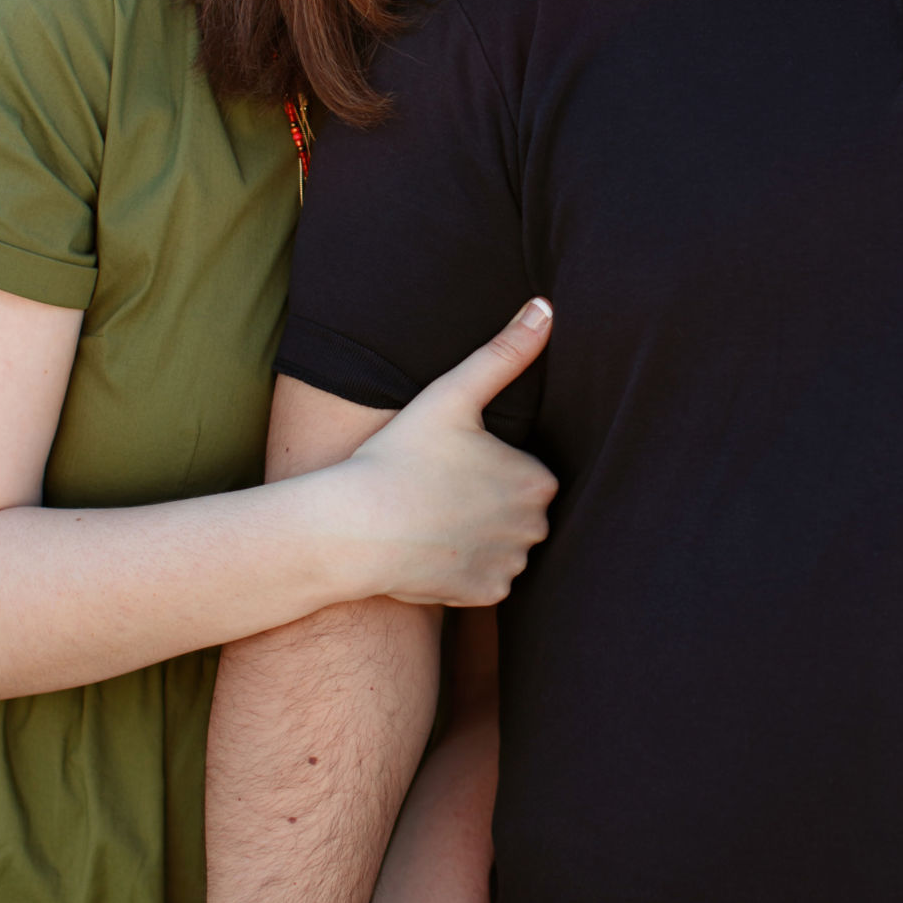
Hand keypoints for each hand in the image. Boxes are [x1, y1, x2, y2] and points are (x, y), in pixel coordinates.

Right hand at [333, 299, 557, 607]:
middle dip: (489, 501)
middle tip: (439, 487)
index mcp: (537, 480)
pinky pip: (484, 579)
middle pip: (518, 510)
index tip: (453, 462)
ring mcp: (511, 565)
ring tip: (432, 515)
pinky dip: (464, 567)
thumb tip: (546, 308)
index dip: (490, 466)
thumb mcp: (453, 393)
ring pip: (502, 544)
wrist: (356, 528)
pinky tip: (432, 547)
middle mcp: (535, 527)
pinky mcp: (486, 595)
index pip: (526, 472)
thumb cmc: (400, 456)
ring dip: (478, 534)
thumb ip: (505, 352)